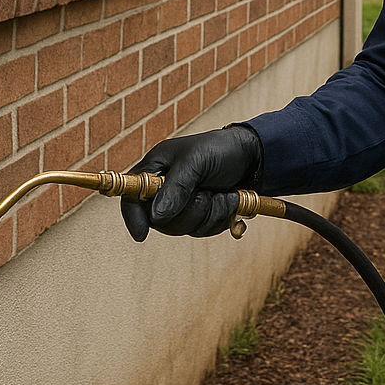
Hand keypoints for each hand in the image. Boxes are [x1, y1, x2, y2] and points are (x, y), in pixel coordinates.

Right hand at [120, 125, 262, 240]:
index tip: (142, 234)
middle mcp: (164, 189)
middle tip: (207, 193)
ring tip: (222, 192)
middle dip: (190, 211)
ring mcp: (182, 204)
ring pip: (185, 228)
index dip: (133, 217)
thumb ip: (176, 187)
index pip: (131, 198)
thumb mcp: (197, 161)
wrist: (253, 157)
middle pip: (160, 221)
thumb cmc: (220, 150)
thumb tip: (156, 216)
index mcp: (155, 169)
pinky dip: (220, 218)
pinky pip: (203, 231)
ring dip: (210, 213)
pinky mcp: (200, 215)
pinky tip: (229, 199)